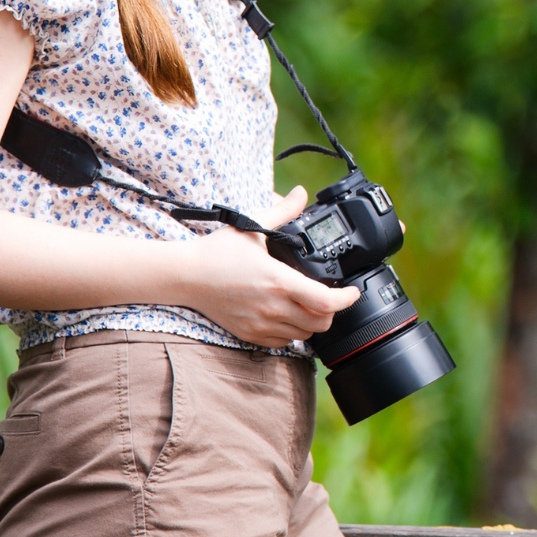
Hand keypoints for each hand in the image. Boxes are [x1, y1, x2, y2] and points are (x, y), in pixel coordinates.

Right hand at [180, 187, 356, 347]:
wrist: (184, 276)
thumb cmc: (216, 252)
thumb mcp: (251, 226)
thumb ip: (282, 212)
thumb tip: (301, 193)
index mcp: (278, 281)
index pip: (325, 301)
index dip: (346, 300)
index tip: (352, 291)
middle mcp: (272, 306)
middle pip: (321, 323)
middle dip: (332, 311)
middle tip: (330, 296)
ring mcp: (261, 324)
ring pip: (304, 335)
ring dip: (313, 322)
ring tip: (310, 305)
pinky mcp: (249, 334)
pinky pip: (283, 343)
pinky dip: (292, 332)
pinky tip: (289, 315)